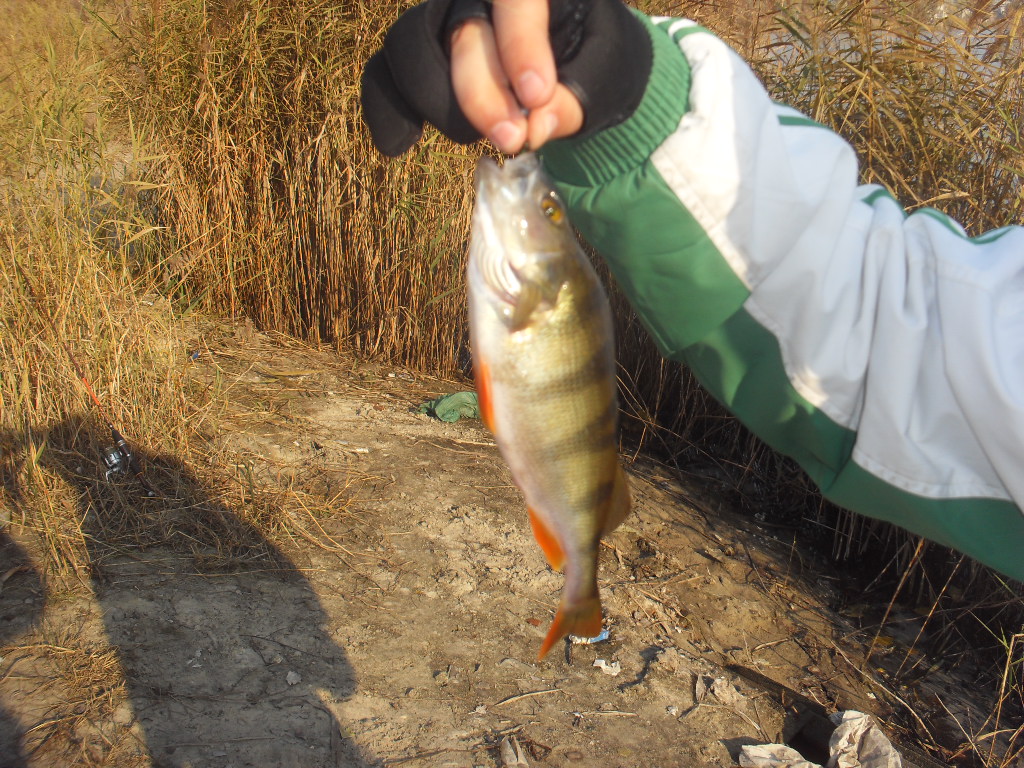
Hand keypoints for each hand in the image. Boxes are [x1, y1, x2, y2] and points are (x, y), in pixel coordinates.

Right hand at [361, 0, 651, 156]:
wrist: (578, 62)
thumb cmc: (595, 60)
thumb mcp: (608, 76)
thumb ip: (578, 97)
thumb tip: (537, 125)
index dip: (520, 47)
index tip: (536, 97)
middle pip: (459, 32)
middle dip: (480, 95)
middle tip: (514, 140)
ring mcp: (443, 19)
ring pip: (411, 50)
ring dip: (440, 107)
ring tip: (483, 141)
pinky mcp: (421, 54)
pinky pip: (384, 72)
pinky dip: (387, 108)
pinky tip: (398, 145)